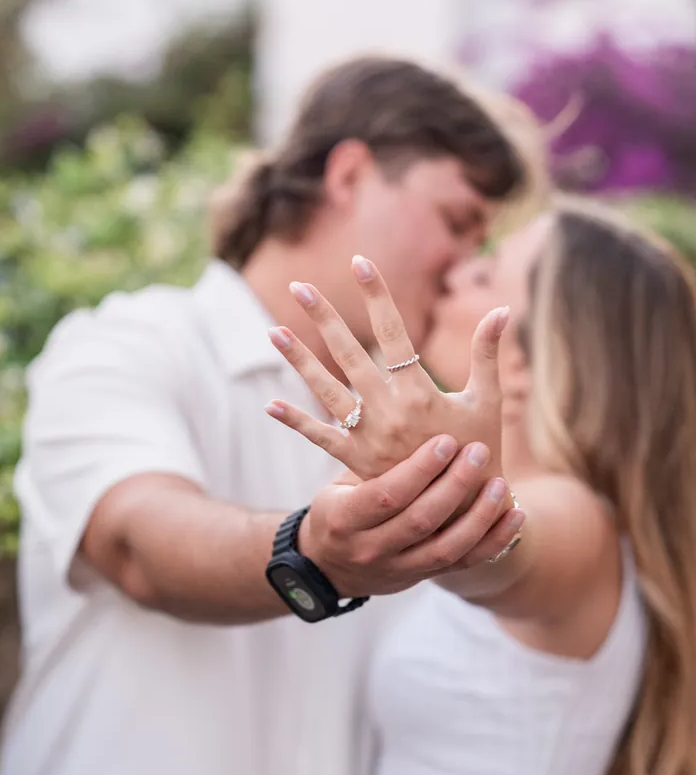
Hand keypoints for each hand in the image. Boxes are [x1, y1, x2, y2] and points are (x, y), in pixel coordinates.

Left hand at [265, 256, 507, 481]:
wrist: (465, 511)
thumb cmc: (481, 450)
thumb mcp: (488, 401)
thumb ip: (487, 354)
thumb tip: (503, 308)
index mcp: (420, 391)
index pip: (393, 332)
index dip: (376, 295)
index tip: (360, 262)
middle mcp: (389, 410)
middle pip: (350, 353)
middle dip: (323, 318)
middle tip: (299, 286)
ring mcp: (369, 436)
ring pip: (326, 390)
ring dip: (299, 360)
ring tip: (273, 332)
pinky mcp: (356, 461)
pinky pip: (320, 438)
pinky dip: (295, 422)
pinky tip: (270, 404)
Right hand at [300, 436, 523, 596]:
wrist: (331, 567)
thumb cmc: (336, 509)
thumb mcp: (337, 485)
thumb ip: (364, 458)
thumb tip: (390, 398)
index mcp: (346, 518)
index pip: (387, 494)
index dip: (419, 469)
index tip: (445, 440)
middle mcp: (372, 548)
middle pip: (420, 519)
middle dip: (454, 485)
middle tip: (477, 451)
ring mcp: (399, 567)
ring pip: (447, 547)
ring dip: (479, 515)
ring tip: (500, 483)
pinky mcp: (424, 576)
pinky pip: (465, 563)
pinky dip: (493, 541)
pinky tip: (516, 516)